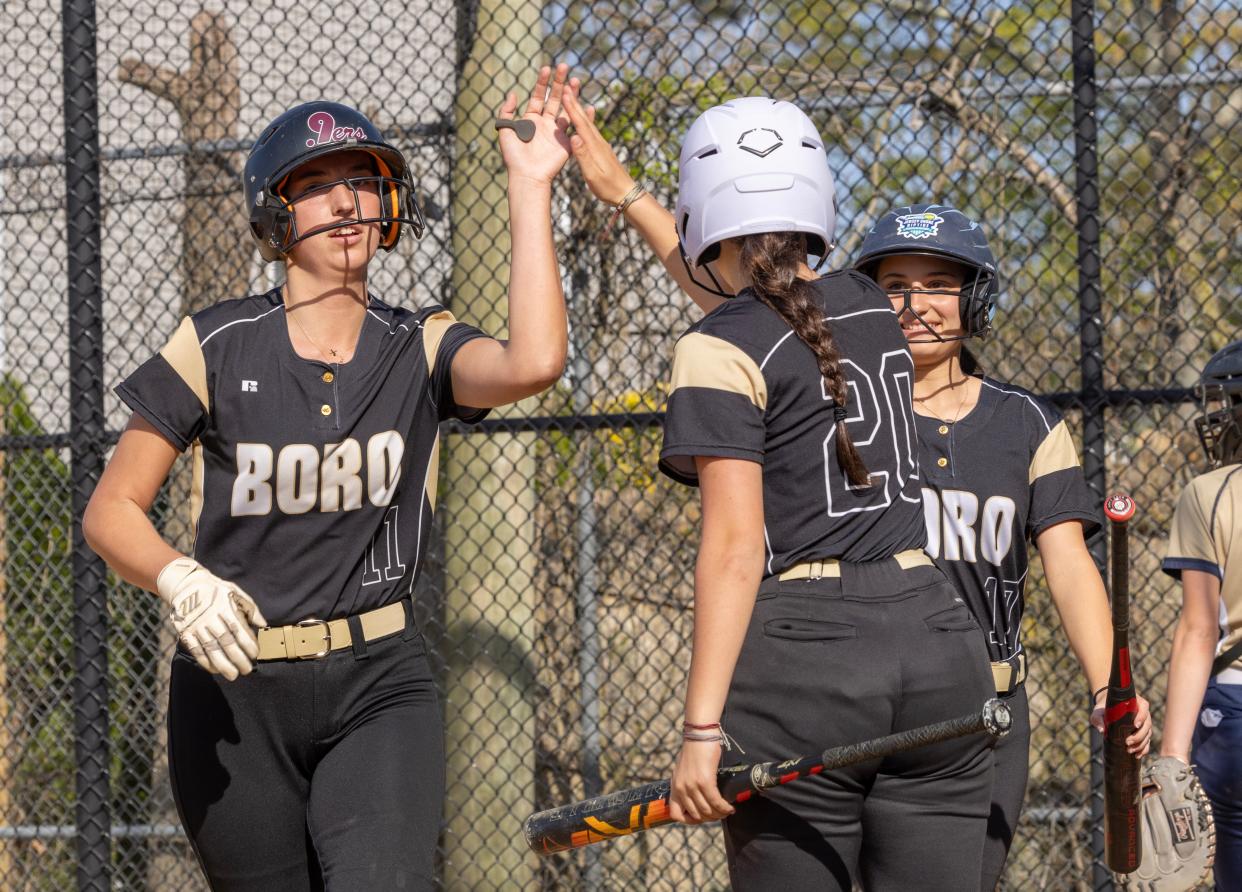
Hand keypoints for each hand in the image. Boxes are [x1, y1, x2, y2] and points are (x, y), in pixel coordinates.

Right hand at [156, 557, 267, 680]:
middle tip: (248, 669)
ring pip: (211, 649)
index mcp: (225, 608)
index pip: (239, 630)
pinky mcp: (185, 632)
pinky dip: (205, 661)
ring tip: (233, 675)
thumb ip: (250, 608)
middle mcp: (210, 618)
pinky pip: (195, 650)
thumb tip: (263, 624)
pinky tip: (215, 669)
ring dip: (223, 664)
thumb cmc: (216, 590)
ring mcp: (197, 626)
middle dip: (238, 658)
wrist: (187, 585)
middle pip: (226, 642)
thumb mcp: (235, 592)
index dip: (248, 644)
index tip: (256, 654)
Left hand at [497, 63, 572, 186]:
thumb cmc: (514, 156)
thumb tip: (513, 93)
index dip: (542, 82)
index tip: (546, 68)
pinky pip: (575, 127)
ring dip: (571, 95)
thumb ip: (506, 111)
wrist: (527, 175)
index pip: (538, 96)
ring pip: (566, 109)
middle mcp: (545, 124)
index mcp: (531, 120)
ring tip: (575, 79)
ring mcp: (557, 133)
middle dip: (558, 82)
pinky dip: (582, 116)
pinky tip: (587, 104)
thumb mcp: (505, 130)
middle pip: (554, 99)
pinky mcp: (567, 143)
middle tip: (564, 66)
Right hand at [561, 81, 637, 205]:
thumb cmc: (608, 187)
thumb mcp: (592, 174)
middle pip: (585, 119)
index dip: (572, 109)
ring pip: (588, 123)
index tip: (565, 93)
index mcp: (594, 147)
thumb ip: (583, 155)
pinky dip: (584, 121)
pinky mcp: (602, 149)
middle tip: (568, 86)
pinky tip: (584, 119)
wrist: (626, 193)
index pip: (580, 124)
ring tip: (573, 97)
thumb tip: (574, 136)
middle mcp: (599, 142)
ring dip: (580, 109)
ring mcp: (602, 145)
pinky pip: (591, 131)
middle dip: (575, 103)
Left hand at [668, 739, 733, 824]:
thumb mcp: (683, 769)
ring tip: (727, 811)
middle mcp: (681, 788)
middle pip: (696, 815)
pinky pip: (716, 802)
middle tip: (720, 814)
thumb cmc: (694, 749)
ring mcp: (692, 786)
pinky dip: (724, 807)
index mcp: (675, 786)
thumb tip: (694, 797)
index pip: (675, 814)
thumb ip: (685, 783)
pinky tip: (730, 807)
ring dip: (719, 814)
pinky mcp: (705, 781)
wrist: (699, 734)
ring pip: (707, 811)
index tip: (702, 818)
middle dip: (710, 818)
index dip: (689, 821)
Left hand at [1091, 689, 1152, 757]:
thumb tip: (1101, 730)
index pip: (1144, 708)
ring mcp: (1144, 724)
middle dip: (1139, 735)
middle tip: (1127, 742)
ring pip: (1148, 735)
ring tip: (1129, 750)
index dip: (1141, 717)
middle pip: (1147, 725)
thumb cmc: (1103, 710)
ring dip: (1140, 744)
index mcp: (1136, 703)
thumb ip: (1098, 718)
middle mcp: (1143, 713)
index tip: (1135, 725)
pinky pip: (1147, 742)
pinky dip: (1144, 749)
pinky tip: (1137, 755)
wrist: (1106, 712)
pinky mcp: (1143, 733)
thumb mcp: (1098, 712)